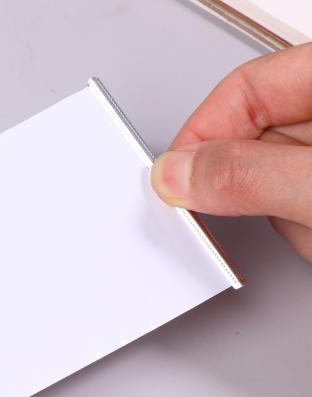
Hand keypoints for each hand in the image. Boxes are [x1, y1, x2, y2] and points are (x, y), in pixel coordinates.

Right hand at [151, 42, 311, 261]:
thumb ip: (248, 177)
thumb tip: (176, 173)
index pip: (247, 88)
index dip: (201, 133)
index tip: (173, 181)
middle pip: (255, 137)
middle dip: (251, 188)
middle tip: (261, 215)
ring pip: (274, 180)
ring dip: (286, 219)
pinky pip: (295, 207)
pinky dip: (302, 231)